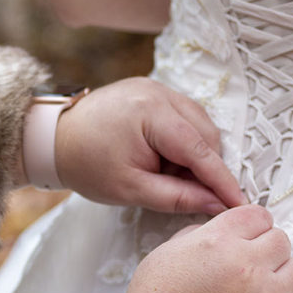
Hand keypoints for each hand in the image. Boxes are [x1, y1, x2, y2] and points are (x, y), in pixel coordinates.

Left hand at [54, 77, 244, 214]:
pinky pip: (184, 117)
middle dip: (203, 168)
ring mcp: (156, 87)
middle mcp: (158, 92)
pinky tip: (163, 160)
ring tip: (165, 175)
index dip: (222, 180)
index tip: (239, 203)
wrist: (54, 138)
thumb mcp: (131, 189)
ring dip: (193, 155)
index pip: (200, 150)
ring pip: (198, 125)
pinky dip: (182, 141)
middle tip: (185, 193)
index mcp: (151, 113)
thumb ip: (177, 198)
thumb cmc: (86, 164)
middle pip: (204, 135)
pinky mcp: (153, 90)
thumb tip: (215, 205)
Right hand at [119, 204, 292, 292]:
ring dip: (276, 274)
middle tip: (249, 261)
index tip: (246, 234)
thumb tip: (225, 233)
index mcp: (220, 240)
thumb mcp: (166, 253)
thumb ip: (200, 234)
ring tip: (254, 287)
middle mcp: (248, 265)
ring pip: (292, 270)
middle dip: (266, 246)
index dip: (252, 224)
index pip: (258, 215)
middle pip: (281, 240)